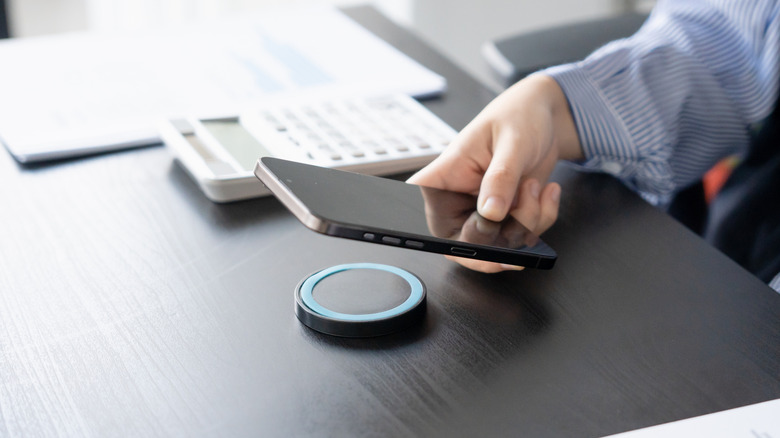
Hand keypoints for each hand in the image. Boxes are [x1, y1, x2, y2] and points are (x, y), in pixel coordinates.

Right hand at [408, 74, 582, 271]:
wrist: (545, 119)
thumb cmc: (518, 117)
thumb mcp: (512, 142)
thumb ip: (501, 177)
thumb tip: (490, 213)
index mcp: (443, 178)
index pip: (424, 209)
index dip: (437, 232)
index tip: (475, 229)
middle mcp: (457, 201)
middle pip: (465, 243)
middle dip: (504, 230)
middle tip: (523, 199)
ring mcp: (482, 215)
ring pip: (500, 245)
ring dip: (529, 220)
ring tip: (533, 185)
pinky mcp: (505, 221)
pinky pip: (523, 239)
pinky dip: (542, 219)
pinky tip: (545, 192)